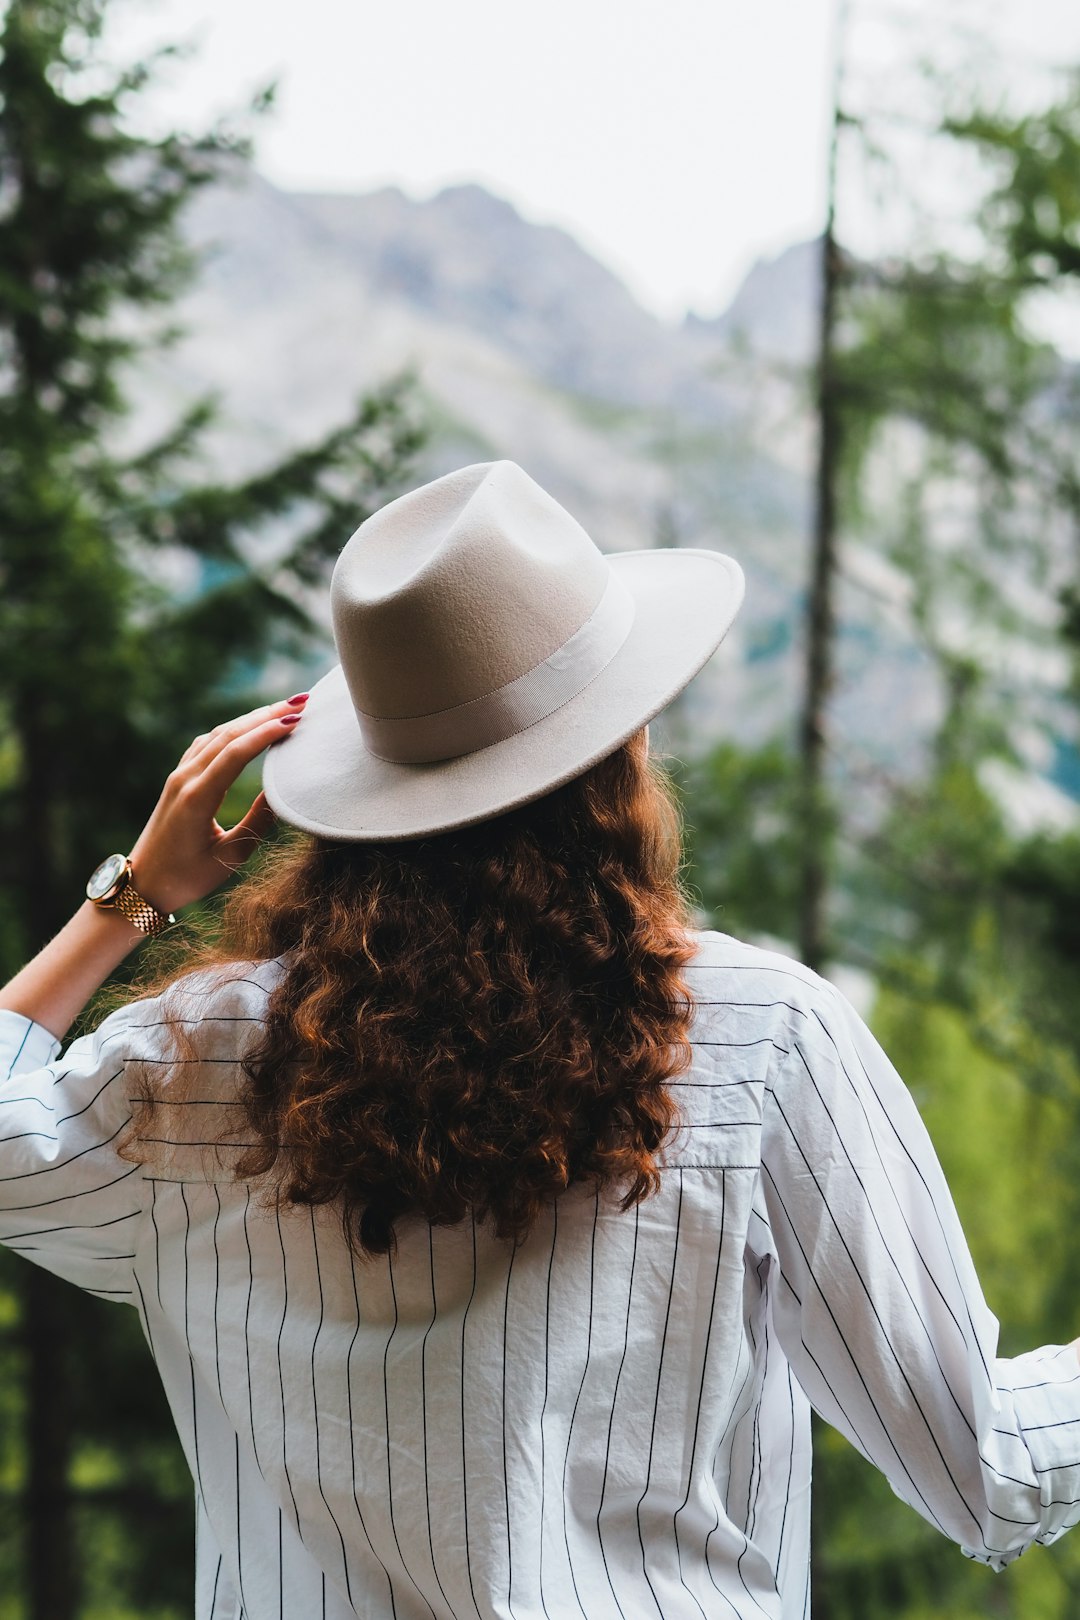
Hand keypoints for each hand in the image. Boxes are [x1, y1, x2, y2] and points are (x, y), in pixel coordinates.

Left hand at [127, 696, 307, 914]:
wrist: (144, 883)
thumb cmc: (188, 877)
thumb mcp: (230, 857)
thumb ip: (257, 822)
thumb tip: (282, 793)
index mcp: (197, 798)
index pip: (235, 753)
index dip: (266, 733)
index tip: (296, 720)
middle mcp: (185, 779)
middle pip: (228, 735)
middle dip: (265, 715)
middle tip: (301, 702)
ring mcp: (179, 776)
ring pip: (217, 735)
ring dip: (250, 718)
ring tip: (283, 708)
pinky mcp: (178, 778)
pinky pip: (207, 743)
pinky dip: (233, 730)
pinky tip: (250, 725)